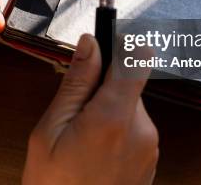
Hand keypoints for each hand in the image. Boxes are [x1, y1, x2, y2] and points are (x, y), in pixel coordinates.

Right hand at [23, 35, 158, 184]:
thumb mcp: (49, 131)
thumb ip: (75, 83)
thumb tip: (90, 43)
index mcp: (113, 116)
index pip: (136, 57)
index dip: (123, 43)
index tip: (107, 41)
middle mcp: (141, 128)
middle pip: (129, 82)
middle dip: (103, 86)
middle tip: (74, 111)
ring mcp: (150, 146)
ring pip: (130, 106)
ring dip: (108, 110)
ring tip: (80, 140)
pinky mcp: (151, 159)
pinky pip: (134, 128)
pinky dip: (115, 130)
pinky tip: (93, 153)